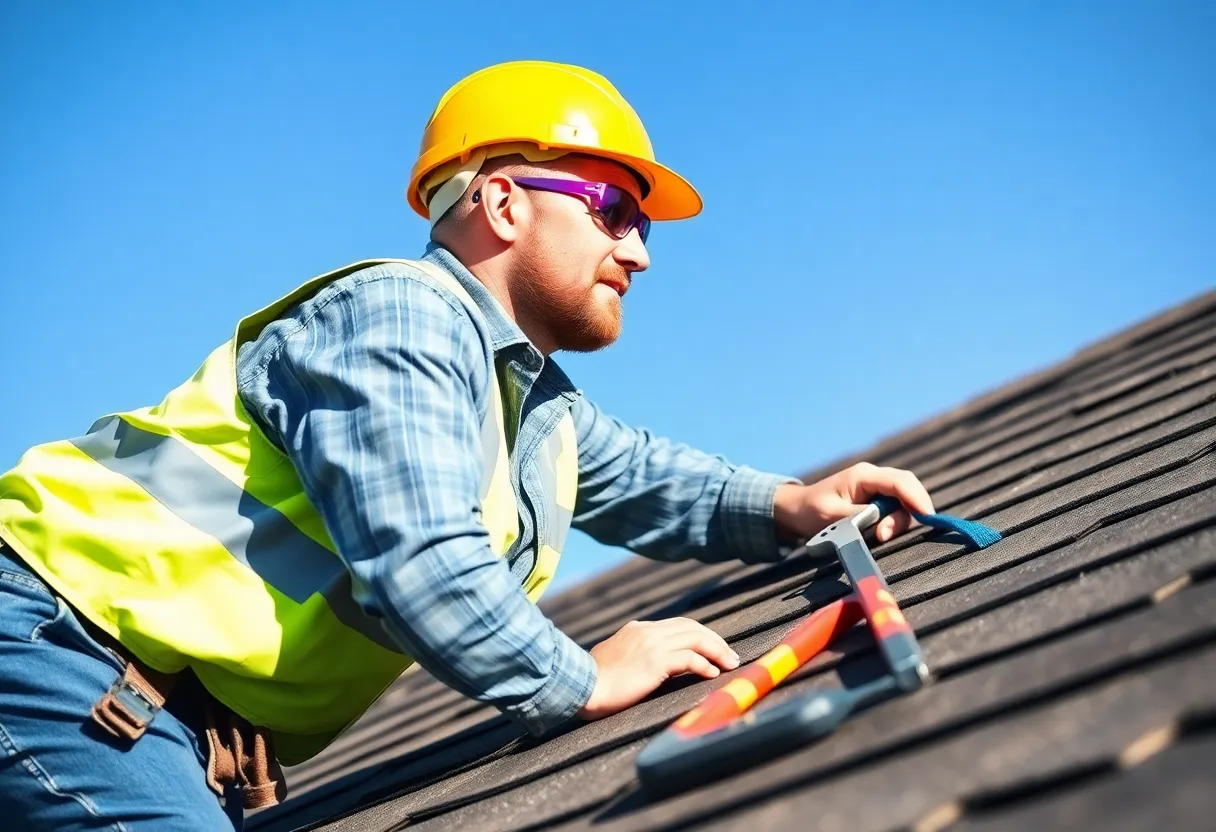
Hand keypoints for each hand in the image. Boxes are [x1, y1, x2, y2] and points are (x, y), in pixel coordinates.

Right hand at [577, 618, 739, 720]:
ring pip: (695, 639)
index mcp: (638, 629)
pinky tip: (712, 673)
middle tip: (730, 655)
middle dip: (715, 640)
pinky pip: (689, 658)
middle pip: (692, 628)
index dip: (699, 635)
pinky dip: (704, 664)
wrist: (581, 686)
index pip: (678, 625)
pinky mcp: (655, 661)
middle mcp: (647, 631)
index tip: (713, 648)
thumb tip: (646, 667)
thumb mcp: (615, 659)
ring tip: (730, 663)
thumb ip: (633, 655)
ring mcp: (651, 643)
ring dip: (717, 651)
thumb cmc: (594, 681)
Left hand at [773, 462, 934, 543]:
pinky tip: (880, 533)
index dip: (917, 497)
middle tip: (886, 535)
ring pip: (903, 503)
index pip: (900, 482)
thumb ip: (859, 518)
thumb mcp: (831, 515)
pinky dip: (893, 523)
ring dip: (897, 522)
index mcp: (863, 476)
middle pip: (907, 491)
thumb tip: (883, 523)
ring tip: (877, 536)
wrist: (797, 511)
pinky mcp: (876, 501)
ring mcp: (877, 489)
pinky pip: (895, 509)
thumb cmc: (810, 510)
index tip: (927, 516)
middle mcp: (874, 479)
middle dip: (907, 513)